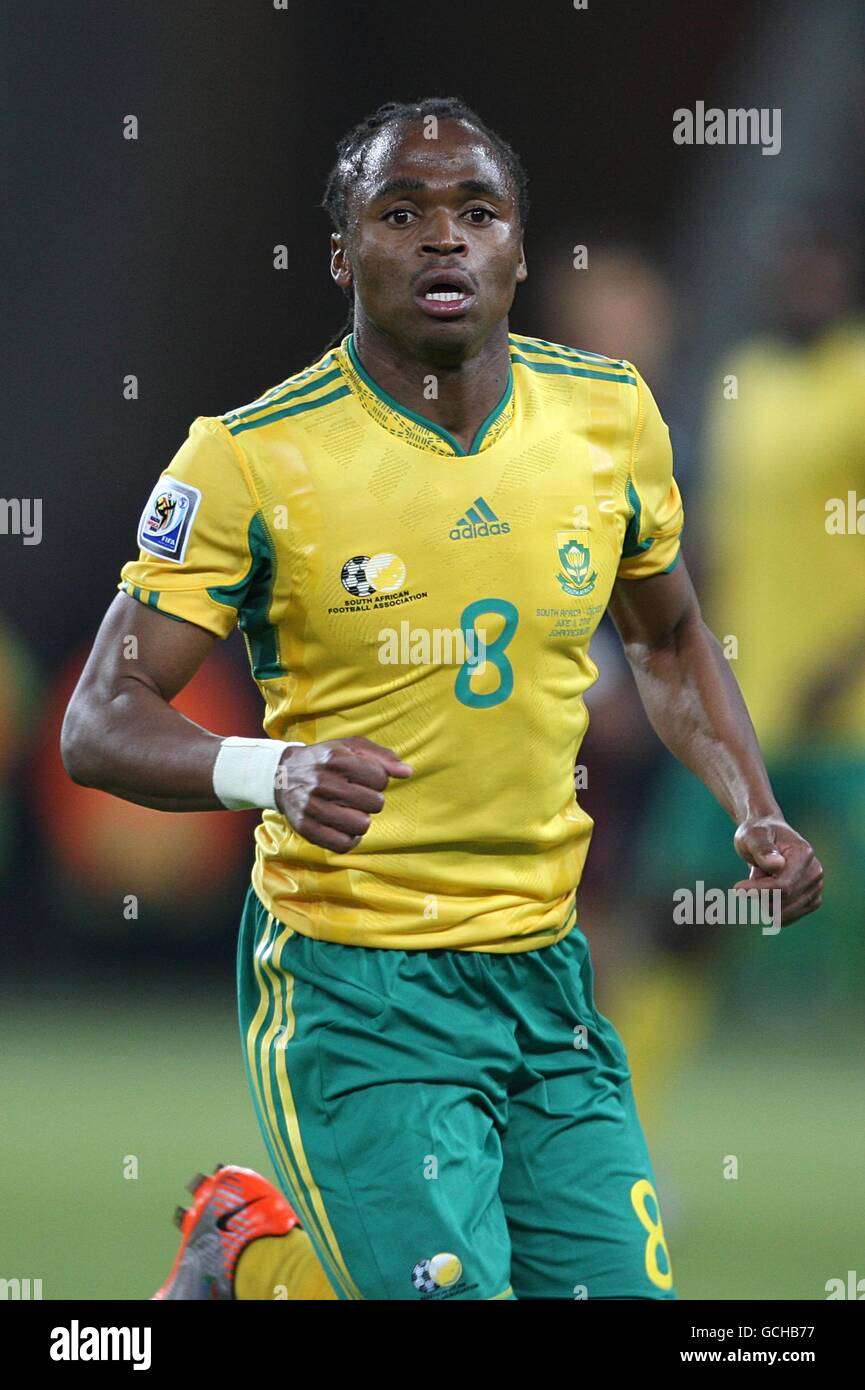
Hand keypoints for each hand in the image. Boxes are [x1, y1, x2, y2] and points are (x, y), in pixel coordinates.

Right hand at [274, 736, 411, 852]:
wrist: (282, 775)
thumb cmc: (325, 760)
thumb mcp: (351, 747)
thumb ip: (382, 757)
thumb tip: (407, 772)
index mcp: (336, 759)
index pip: (380, 778)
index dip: (378, 780)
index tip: (365, 779)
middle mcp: (323, 783)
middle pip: (375, 803)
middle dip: (372, 800)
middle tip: (358, 796)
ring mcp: (312, 807)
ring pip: (361, 825)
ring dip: (362, 820)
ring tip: (351, 811)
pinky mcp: (305, 828)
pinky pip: (343, 844)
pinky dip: (349, 838)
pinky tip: (344, 827)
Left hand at [732, 815, 822, 926]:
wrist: (767, 838)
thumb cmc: (757, 834)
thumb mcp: (752, 835)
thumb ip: (762, 849)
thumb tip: (777, 865)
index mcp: (804, 854)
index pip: (783, 885)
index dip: (758, 890)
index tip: (736, 888)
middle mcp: (815, 872)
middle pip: (782, 901)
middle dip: (760, 893)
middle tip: (756, 872)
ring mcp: (816, 888)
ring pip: (782, 914)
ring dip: (764, 900)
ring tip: (764, 879)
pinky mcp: (811, 901)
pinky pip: (785, 918)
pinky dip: (770, 908)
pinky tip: (767, 891)